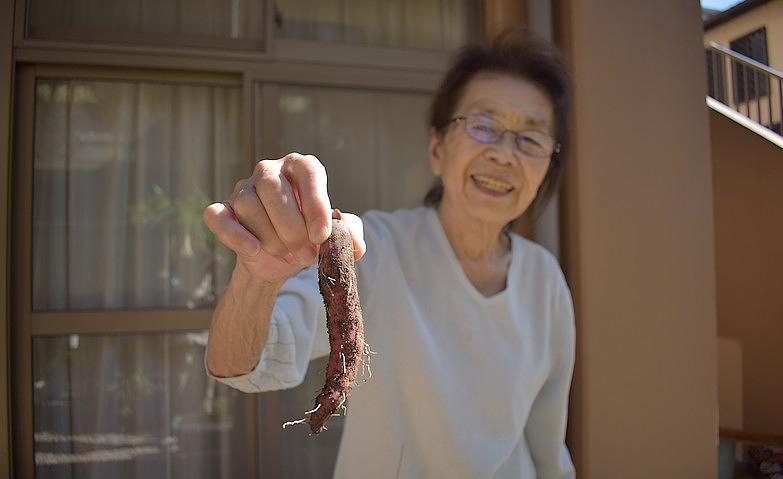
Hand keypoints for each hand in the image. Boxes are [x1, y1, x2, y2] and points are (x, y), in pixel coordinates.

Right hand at [203, 153, 365, 281]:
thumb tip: (356, 247)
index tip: (322, 236)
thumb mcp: (335, 236)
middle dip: (292, 229)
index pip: (308, 172)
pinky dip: (237, 236)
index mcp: (300, 167)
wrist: (278, 260)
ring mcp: (243, 188)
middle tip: (305, 255)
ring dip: (271, 239)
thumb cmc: (309, 237)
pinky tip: (255, 251)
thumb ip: (349, 234)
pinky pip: (219, 217)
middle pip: (274, 189)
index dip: (316, 204)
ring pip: (250, 206)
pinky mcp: (222, 210)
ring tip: (287, 255)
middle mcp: (270, 171)